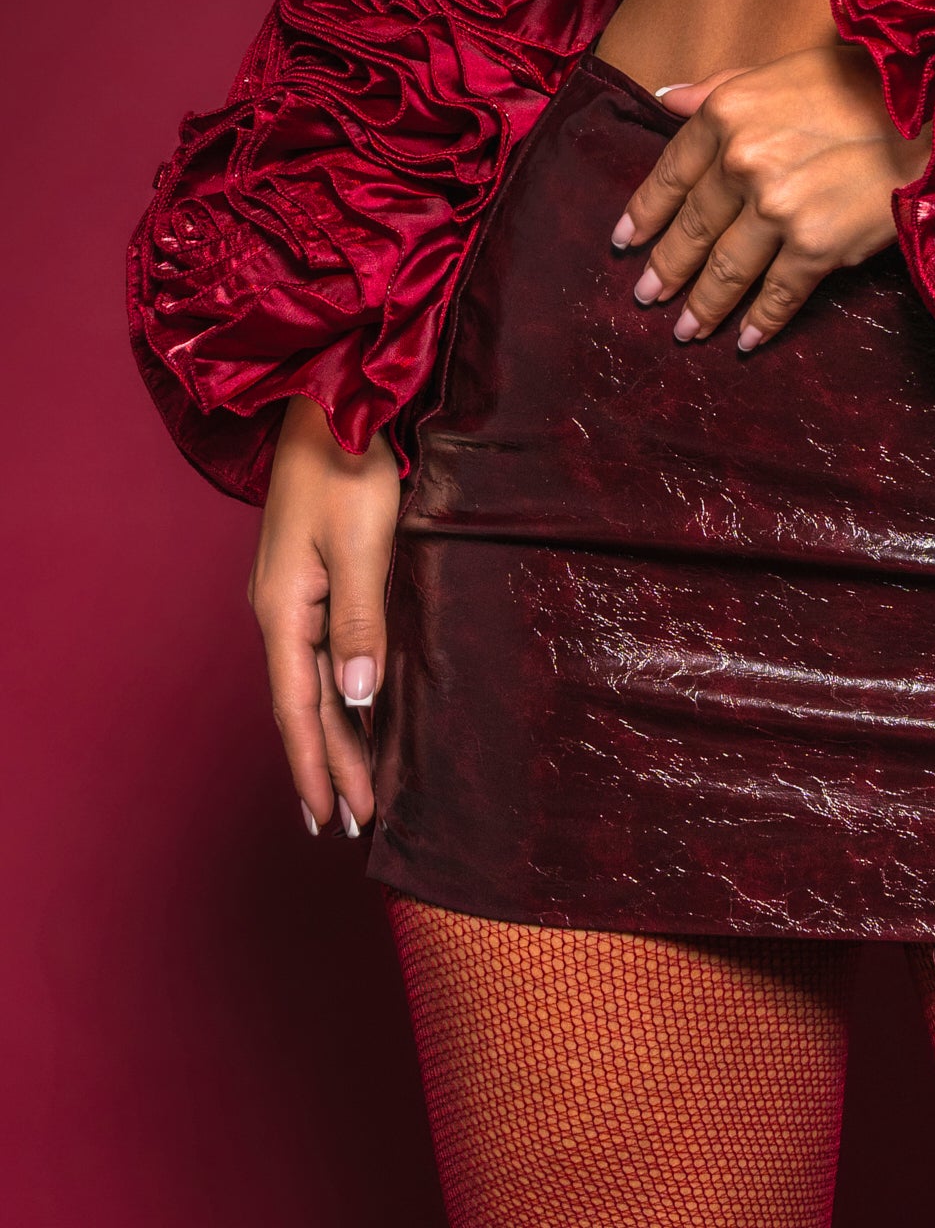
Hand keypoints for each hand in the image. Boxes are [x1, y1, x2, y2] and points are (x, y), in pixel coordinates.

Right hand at [249, 394, 400, 839]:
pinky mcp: (312, 579)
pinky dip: (340, 693)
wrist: (329, 406)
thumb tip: (358, 697)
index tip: (331, 820)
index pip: (299, 708)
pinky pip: (323, 653)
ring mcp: (292, 596)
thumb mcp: (361, 544)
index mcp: (282, 610)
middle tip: (354, 823)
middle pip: (304, 704)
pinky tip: (357, 713)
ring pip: (314, 682)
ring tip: (356, 788)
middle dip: (328, 765)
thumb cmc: (347, 468)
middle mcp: (279, 611)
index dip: (316, 766)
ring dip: (336, 735)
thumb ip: (360, 622)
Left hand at [612, 41, 929, 351]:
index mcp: (727, 113)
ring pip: (726, 270)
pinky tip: (747, 340)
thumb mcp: (782, 70)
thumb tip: (663, 97)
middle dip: (665, 268)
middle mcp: (742, 161)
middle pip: (691, 228)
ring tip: (686, 330)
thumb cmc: (866, 83)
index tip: (625, 240)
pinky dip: (760, 322)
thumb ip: (719, 86)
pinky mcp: (816, 246)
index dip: (644, 212)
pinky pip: (777, 294)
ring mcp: (776, 208)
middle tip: (645, 296)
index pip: (670, 172)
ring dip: (702, 307)